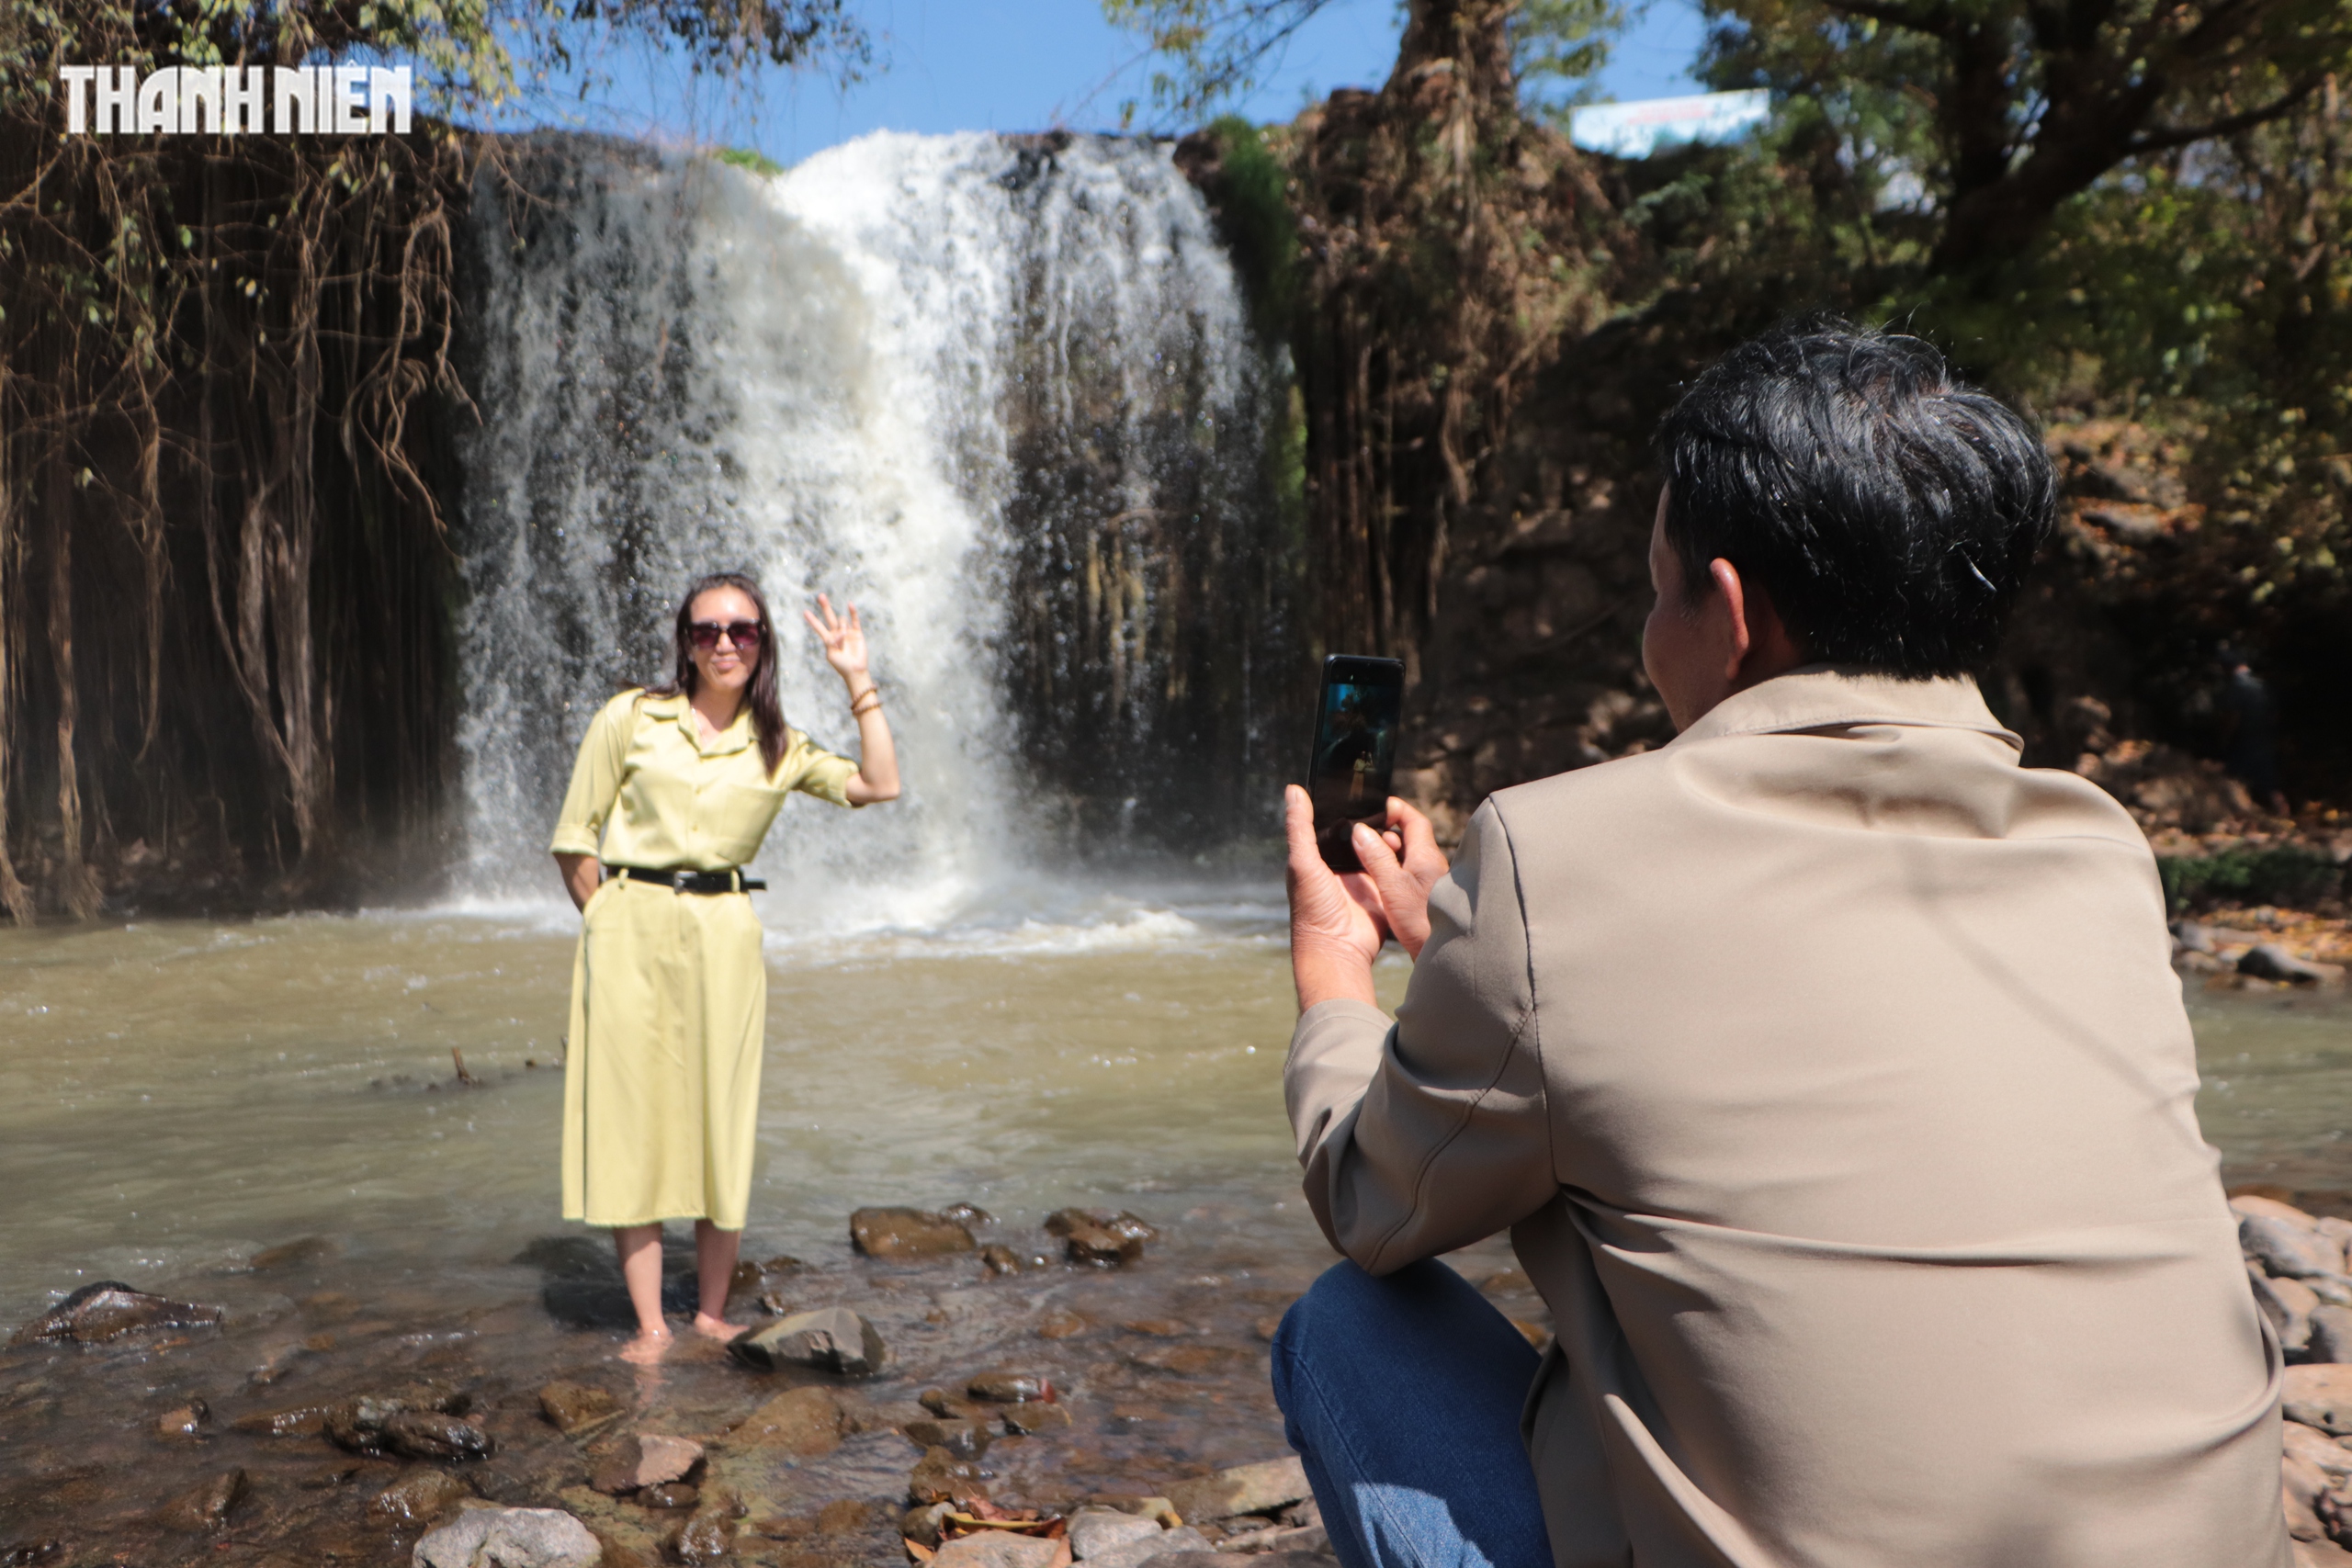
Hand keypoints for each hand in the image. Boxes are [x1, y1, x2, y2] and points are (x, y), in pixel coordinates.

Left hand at [803, 594, 869, 684]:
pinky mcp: (857, 633)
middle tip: (820, 596)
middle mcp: (837, 633)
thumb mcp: (831, 654)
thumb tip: (840, 631)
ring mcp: (848, 632)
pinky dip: (852, 612)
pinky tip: (850, 604)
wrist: (855, 671)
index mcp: (829, 639)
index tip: (805, 612)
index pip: (819, 627)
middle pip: (830, 617)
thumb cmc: (841, 665)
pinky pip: (855, 620)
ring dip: (841, 628)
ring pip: (841, 621)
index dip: (813, 620)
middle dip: (825, 607)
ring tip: (843, 638)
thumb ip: (831, 641)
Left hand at [1285, 783, 1386, 969]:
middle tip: (1388, 800)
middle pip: (1361, 833)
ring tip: (1398, 817)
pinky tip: (1409, 838)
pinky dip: (1402, 855)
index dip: (1346, 806)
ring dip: (1389, 834)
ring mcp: (1365, 877)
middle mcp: (1342, 865)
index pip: (1334, 823)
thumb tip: (1294, 788)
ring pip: (1381, 847)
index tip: (1360, 784)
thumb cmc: (1312, 908)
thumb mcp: (1302, 862)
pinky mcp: (1384, 889)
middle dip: (1374, 819)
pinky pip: (1395, 867)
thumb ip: (1299, 827)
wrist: (1338, 949)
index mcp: (1319, 857)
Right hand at [1347, 796, 1447, 959]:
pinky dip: (1392, 873)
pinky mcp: (1425, 900)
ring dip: (1388, 855)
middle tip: (1364, 836)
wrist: (1442, 955)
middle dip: (1387, 834)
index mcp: (1427, 856)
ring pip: (1407, 859)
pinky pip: (1407, 877)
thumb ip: (1376, 857)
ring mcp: (1430, 883)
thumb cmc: (1421, 921)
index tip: (1379, 806)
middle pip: (1410, 839)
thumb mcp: (1393, 886)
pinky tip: (1378, 884)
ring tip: (1366, 859)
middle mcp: (1432, 866)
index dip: (1397, 809)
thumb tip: (1360, 830)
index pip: (1415, 820)